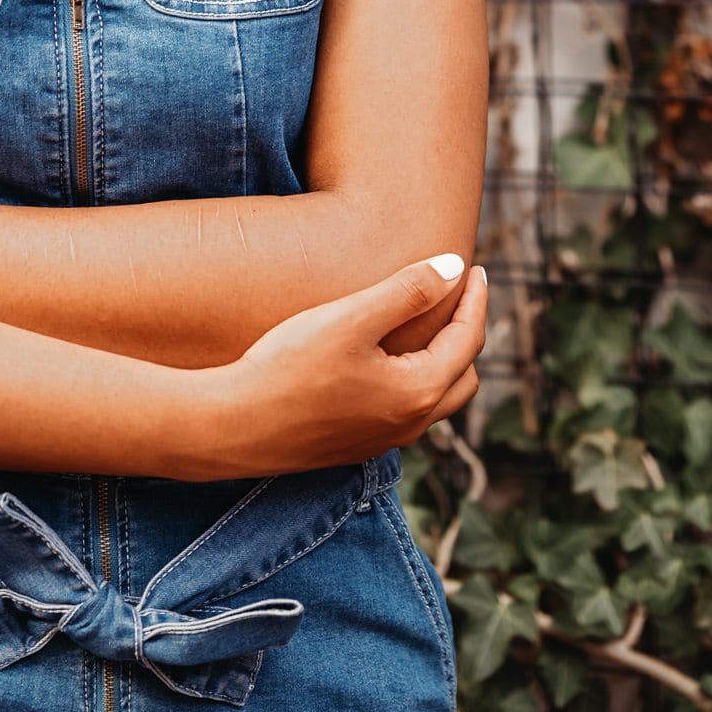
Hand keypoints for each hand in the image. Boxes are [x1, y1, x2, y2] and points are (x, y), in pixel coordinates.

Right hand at [189, 256, 486, 477]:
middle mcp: (412, 424)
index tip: (473, 266)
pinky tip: (387, 360)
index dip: (474, 298)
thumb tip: (456, 267)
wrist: (237, 426)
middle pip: (463, 374)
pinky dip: (416, 379)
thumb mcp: (352, 318)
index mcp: (420, 392)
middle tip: (455, 293)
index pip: (468, 339)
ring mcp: (385, 441)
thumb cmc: (291, 366)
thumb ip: (408, 291)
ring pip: (437, 398)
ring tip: (427, 322)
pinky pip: (408, 411)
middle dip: (466, 331)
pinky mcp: (357, 445)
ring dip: (444, 359)